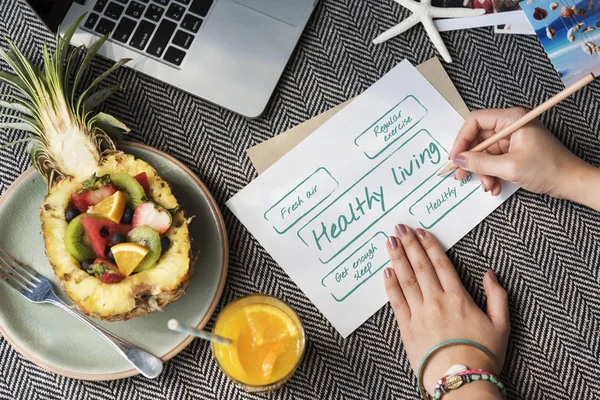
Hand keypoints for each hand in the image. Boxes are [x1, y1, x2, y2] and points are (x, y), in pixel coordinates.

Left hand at [384, 224, 508, 396]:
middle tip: (399, 228)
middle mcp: (436, 301)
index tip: (420, 231)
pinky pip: (396, 301)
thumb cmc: (483, 355)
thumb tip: (489, 273)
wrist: (462, 381)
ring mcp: (419, 313)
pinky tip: (386, 271)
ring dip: (397, 258)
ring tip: (389, 242)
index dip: (430, 245)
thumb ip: (497, 296)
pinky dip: (390, 284)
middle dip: (409, 244)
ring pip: (406, 279)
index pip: (441, 264)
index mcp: (458, 298)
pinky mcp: (406, 327)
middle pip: (420, 266)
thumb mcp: (501, 325)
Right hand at [449, 107, 595, 201]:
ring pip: (484, 153)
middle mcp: (510, 125)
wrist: (571, 182)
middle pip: (478, 138)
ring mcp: (512, 138)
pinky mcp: (514, 151)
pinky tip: (494, 186)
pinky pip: (493, 160)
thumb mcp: (509, 167)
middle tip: (461, 175)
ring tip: (487, 185)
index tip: (455, 157)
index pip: (475, 121)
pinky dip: (491, 174)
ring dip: (482, 171)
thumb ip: (480, 163)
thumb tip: (458, 160)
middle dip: (472, 160)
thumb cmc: (549, 169)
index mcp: (512, 119)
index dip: (462, 139)